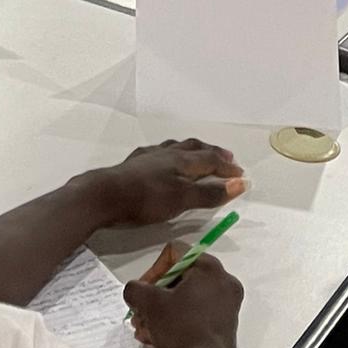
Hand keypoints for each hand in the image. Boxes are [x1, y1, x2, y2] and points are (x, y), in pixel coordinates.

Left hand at [87, 139, 243, 228]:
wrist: (105, 195)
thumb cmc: (146, 199)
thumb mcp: (182, 199)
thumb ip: (209, 193)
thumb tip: (238, 183)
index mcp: (181, 160)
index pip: (210, 160)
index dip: (227, 168)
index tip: (242, 176)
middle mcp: (167, 153)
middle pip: (195, 148)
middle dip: (212, 153)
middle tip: (227, 158)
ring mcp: (149, 156)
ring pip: (176, 147)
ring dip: (193, 150)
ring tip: (200, 154)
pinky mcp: (135, 164)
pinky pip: (160, 153)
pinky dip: (172, 154)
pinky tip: (165, 159)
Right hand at [125, 254, 242, 347]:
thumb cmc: (182, 330)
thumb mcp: (151, 305)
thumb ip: (136, 289)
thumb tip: (134, 290)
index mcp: (209, 267)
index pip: (174, 253)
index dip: (153, 271)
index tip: (143, 292)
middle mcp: (222, 281)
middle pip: (179, 278)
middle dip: (155, 297)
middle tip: (141, 313)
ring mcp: (226, 304)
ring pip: (186, 299)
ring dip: (162, 312)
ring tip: (145, 330)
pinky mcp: (225, 325)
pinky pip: (196, 314)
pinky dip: (176, 322)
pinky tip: (157, 338)